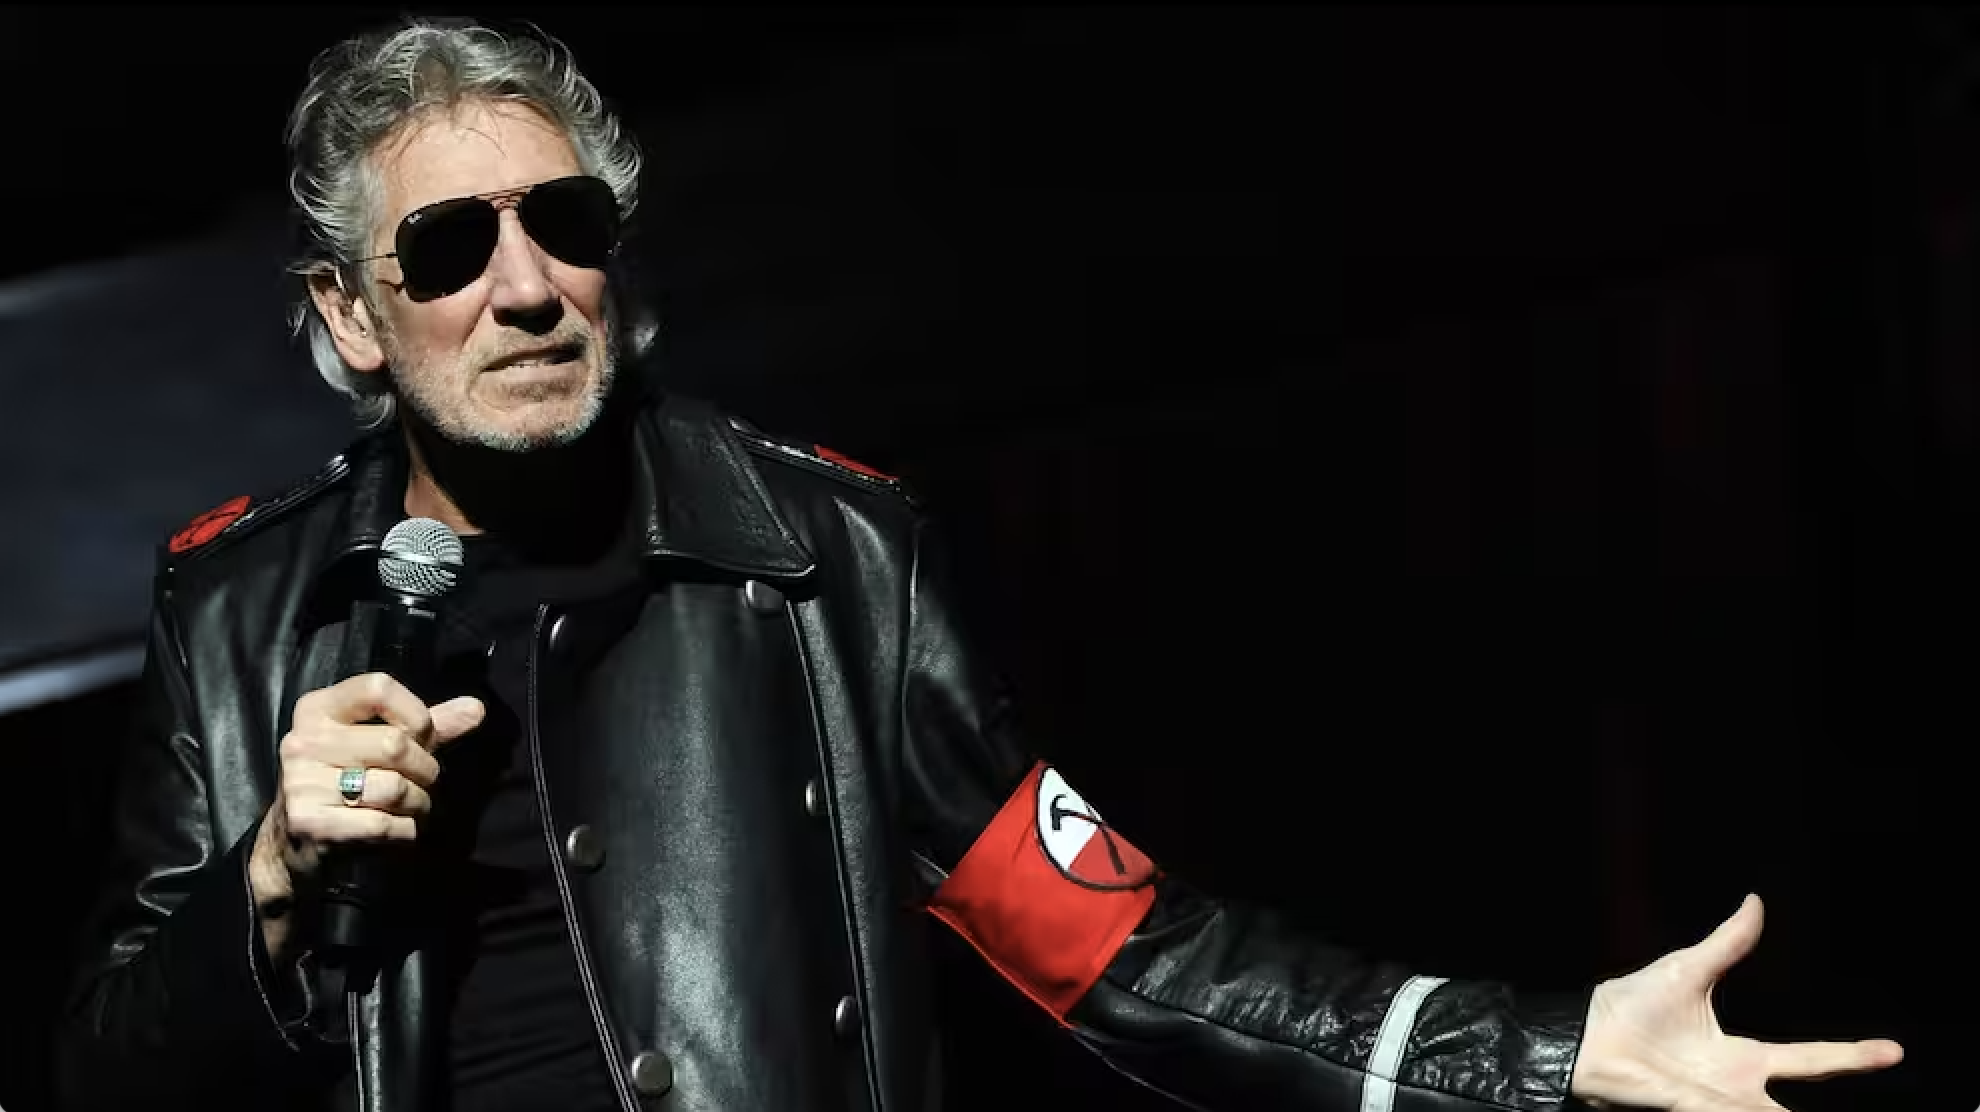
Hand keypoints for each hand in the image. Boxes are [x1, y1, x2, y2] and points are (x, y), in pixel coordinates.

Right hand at [248, 673, 483, 958]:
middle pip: (395, 743)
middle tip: (422, 782)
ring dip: (418, 804)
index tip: (422, 737)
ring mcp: (301, 782)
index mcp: (317, 709)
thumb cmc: (346, 783)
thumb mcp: (379, 745)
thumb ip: (427, 727)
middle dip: (425, 769)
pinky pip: (383, 824)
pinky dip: (404, 832)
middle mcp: (303, 740)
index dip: (416, 713)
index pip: (378, 688)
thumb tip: (476, 708)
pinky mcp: (309, 822)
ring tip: (410, 807)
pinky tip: (394, 831)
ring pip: (394, 787)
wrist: (292, 843)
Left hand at [1569, 894, 1901, 1110]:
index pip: (1809, 1058)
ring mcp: (1717, 1103)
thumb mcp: (1690, 970)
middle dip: (1842, 1081)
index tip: (1893, 1050)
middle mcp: (1735, 1086)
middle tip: (1890, 1065)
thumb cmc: (1631, 1004)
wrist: (1587, 1032)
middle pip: (1800, 1097)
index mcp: (1741, 1055)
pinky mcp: (1694, 1109)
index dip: (1851, 1055)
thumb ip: (1729, 943)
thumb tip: (1755, 901)